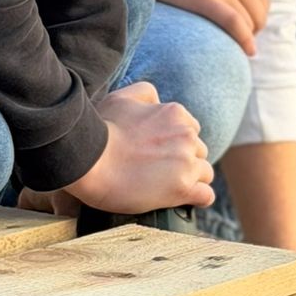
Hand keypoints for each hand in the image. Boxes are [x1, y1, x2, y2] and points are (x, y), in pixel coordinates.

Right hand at [66, 81, 214, 213]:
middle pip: (199, 151)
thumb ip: (145, 94)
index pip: (190, 130)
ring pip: (205, 173)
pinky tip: (183, 201)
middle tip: (161, 171)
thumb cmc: (100, 130)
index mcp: (175, 114)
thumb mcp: (122, 98)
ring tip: (168, 187)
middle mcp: (186, 136)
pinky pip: (206, 196)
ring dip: (191, 179)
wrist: (90, 161)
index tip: (161, 153)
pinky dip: (197, 199)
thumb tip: (158, 102)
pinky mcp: (182, 188)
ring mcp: (186, 162)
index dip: (176, 143)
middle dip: (184, 160)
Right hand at [128, 0, 269, 56]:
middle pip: (259, 12)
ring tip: (230, 47)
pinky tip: (247, 52)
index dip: (256, 18)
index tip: (244, 30)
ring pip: (249, 21)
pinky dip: (245, 40)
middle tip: (235, 42)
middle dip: (252, 31)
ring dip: (244, 38)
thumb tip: (235, 0)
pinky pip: (236, 23)